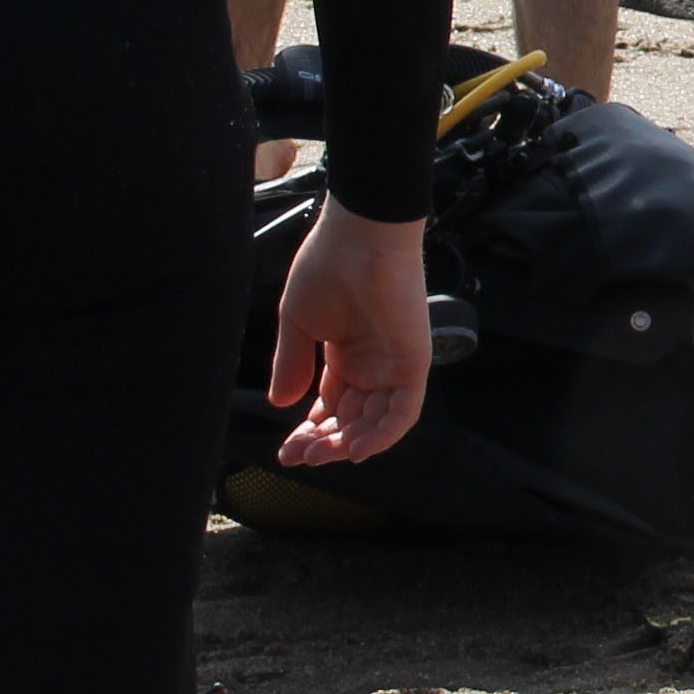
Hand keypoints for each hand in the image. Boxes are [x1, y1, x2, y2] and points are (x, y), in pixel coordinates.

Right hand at [269, 202, 432, 465]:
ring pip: (376, 423)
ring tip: (317, 455)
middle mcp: (372, 364)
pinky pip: (403, 412)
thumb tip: (280, 405)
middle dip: (323, 443)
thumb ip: (291, 364)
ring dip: (348, 445)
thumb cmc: (326, 268)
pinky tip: (353, 449)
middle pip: (351, 420)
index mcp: (346, 354)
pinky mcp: (413, 362)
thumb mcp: (298, 323)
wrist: (358, 237)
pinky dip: (381, 435)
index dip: (310, 431)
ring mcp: (394, 364)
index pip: (331, 406)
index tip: (285, 450)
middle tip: (295, 456)